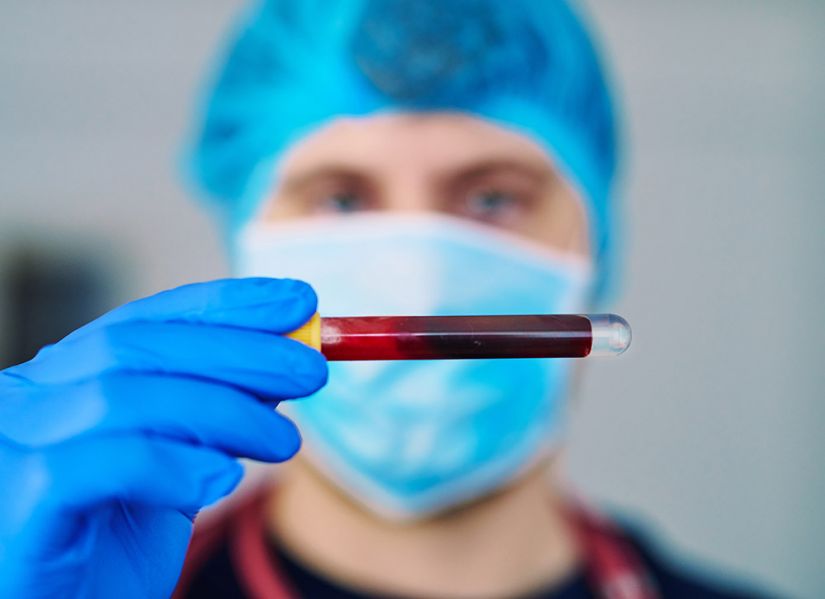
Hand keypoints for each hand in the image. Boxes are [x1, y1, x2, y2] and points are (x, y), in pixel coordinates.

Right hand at [0, 278, 326, 597]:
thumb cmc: (118, 540)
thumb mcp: (181, 461)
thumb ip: (218, 409)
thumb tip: (287, 357)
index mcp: (70, 376)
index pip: (151, 319)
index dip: (228, 305)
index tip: (300, 301)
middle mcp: (31, 397)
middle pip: (139, 348)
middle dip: (238, 352)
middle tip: (313, 370)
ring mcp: (14, 445)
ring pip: (124, 398)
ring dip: (223, 412)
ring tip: (283, 441)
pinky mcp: (20, 503)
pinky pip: (101, 464)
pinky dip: (172, 464)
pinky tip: (222, 480)